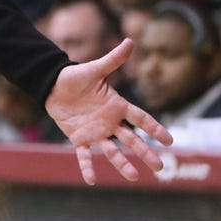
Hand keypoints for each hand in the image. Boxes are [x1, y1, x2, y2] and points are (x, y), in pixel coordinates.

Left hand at [45, 38, 172, 184]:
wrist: (51, 85)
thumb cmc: (74, 76)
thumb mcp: (94, 68)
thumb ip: (112, 59)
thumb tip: (130, 40)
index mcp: (116, 105)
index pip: (140, 119)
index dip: (154, 129)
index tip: (169, 140)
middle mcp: (109, 121)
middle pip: (132, 140)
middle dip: (145, 153)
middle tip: (160, 168)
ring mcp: (95, 131)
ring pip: (112, 150)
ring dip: (122, 164)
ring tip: (134, 178)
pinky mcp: (78, 137)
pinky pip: (84, 155)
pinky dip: (87, 167)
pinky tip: (91, 180)